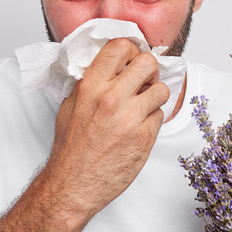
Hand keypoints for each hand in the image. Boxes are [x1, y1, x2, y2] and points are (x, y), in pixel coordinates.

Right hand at [44, 37, 169, 217]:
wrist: (73, 185)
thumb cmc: (71, 148)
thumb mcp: (70, 106)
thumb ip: (91, 83)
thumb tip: (111, 65)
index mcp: (90, 86)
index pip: (120, 46)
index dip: (132, 50)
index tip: (133, 58)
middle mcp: (111, 98)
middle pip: (148, 63)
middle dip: (149, 71)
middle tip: (144, 81)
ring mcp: (130, 118)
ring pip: (161, 90)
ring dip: (155, 96)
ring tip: (142, 107)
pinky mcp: (145, 138)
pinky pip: (161, 116)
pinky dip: (152, 120)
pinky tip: (138, 129)